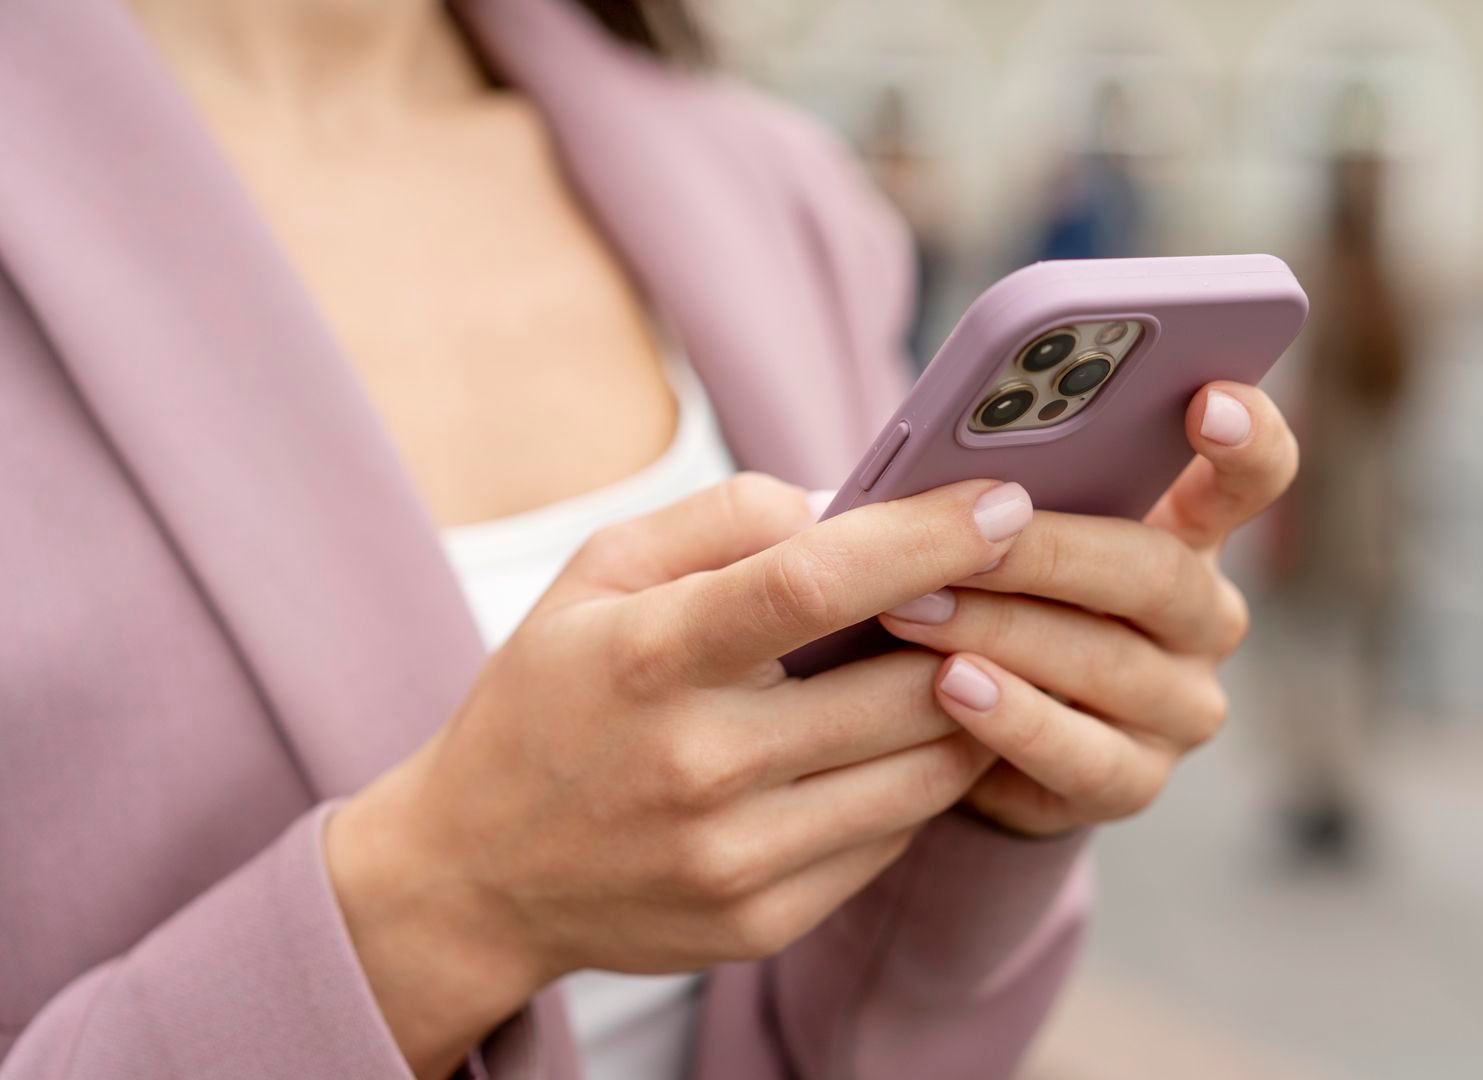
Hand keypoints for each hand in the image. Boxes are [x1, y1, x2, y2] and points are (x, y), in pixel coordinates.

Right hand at [325, 472, 1035, 1076]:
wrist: (476, 873)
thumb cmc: (552, 697)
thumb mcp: (599, 574)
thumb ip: (721, 518)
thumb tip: (845, 504)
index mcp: (649, 658)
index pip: (814, 585)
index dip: (924, 539)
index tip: (1004, 503)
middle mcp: (697, 766)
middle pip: (902, 688)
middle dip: (974, 632)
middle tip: (997, 592)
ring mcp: (734, 859)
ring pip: (924, 772)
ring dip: (965, 710)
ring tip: (954, 664)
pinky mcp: (763, 922)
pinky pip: (893, 838)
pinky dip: (913, 781)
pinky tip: (887, 746)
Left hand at [879, 383, 1296, 836]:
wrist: (972, 736)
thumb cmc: (991, 598)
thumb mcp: (1005, 535)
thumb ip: (1007, 489)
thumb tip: (948, 458)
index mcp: (1189, 531)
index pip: (1254, 475)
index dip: (1246, 437)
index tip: (1210, 400)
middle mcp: (1204, 618)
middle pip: (1158, 572)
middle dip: (1052, 550)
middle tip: (969, 528)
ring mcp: (1181, 706)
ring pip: (1109, 663)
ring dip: (1002, 631)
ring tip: (916, 608)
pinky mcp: (1137, 782)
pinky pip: (1082, 756)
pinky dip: (1012, 720)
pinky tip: (950, 689)